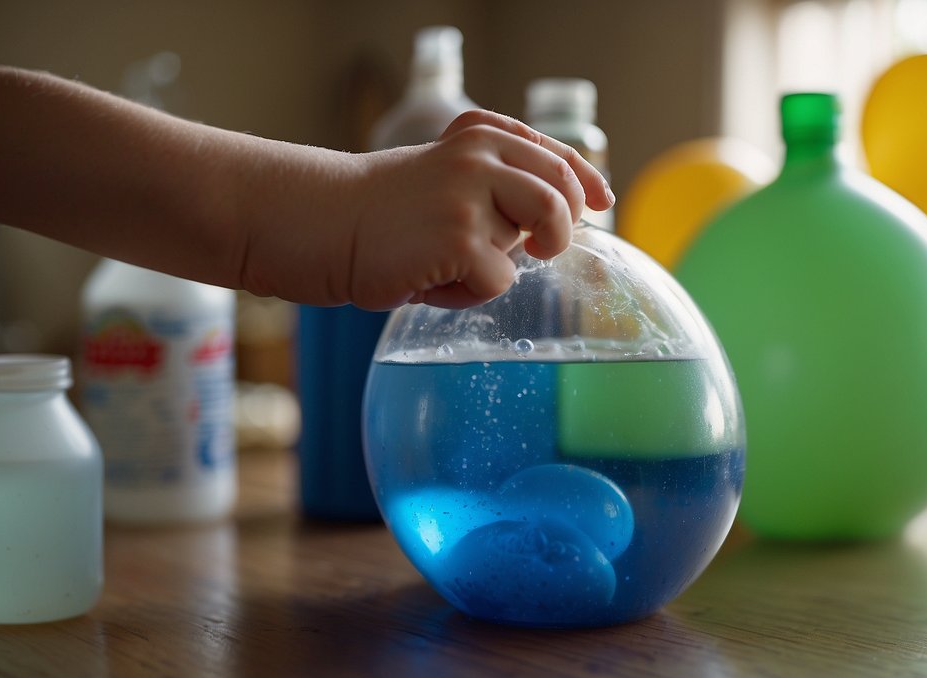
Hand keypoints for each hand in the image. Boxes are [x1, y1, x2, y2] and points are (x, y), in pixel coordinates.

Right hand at [342, 110, 614, 309]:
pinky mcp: (462, 240)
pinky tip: (431, 281)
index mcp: (480, 135)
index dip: (585, 180)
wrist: (325, 223)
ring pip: (535, 237)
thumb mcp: (444, 177)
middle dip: (564, 226)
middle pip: (562, 191)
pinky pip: (500, 280)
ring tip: (459, 263)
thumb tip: (549, 225)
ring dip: (507, 261)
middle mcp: (481, 157)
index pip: (554, 153)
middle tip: (545, 248)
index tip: (601, 201)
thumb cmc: (384, 212)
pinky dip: (469, 293)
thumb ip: (492, 185)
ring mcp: (472, 196)